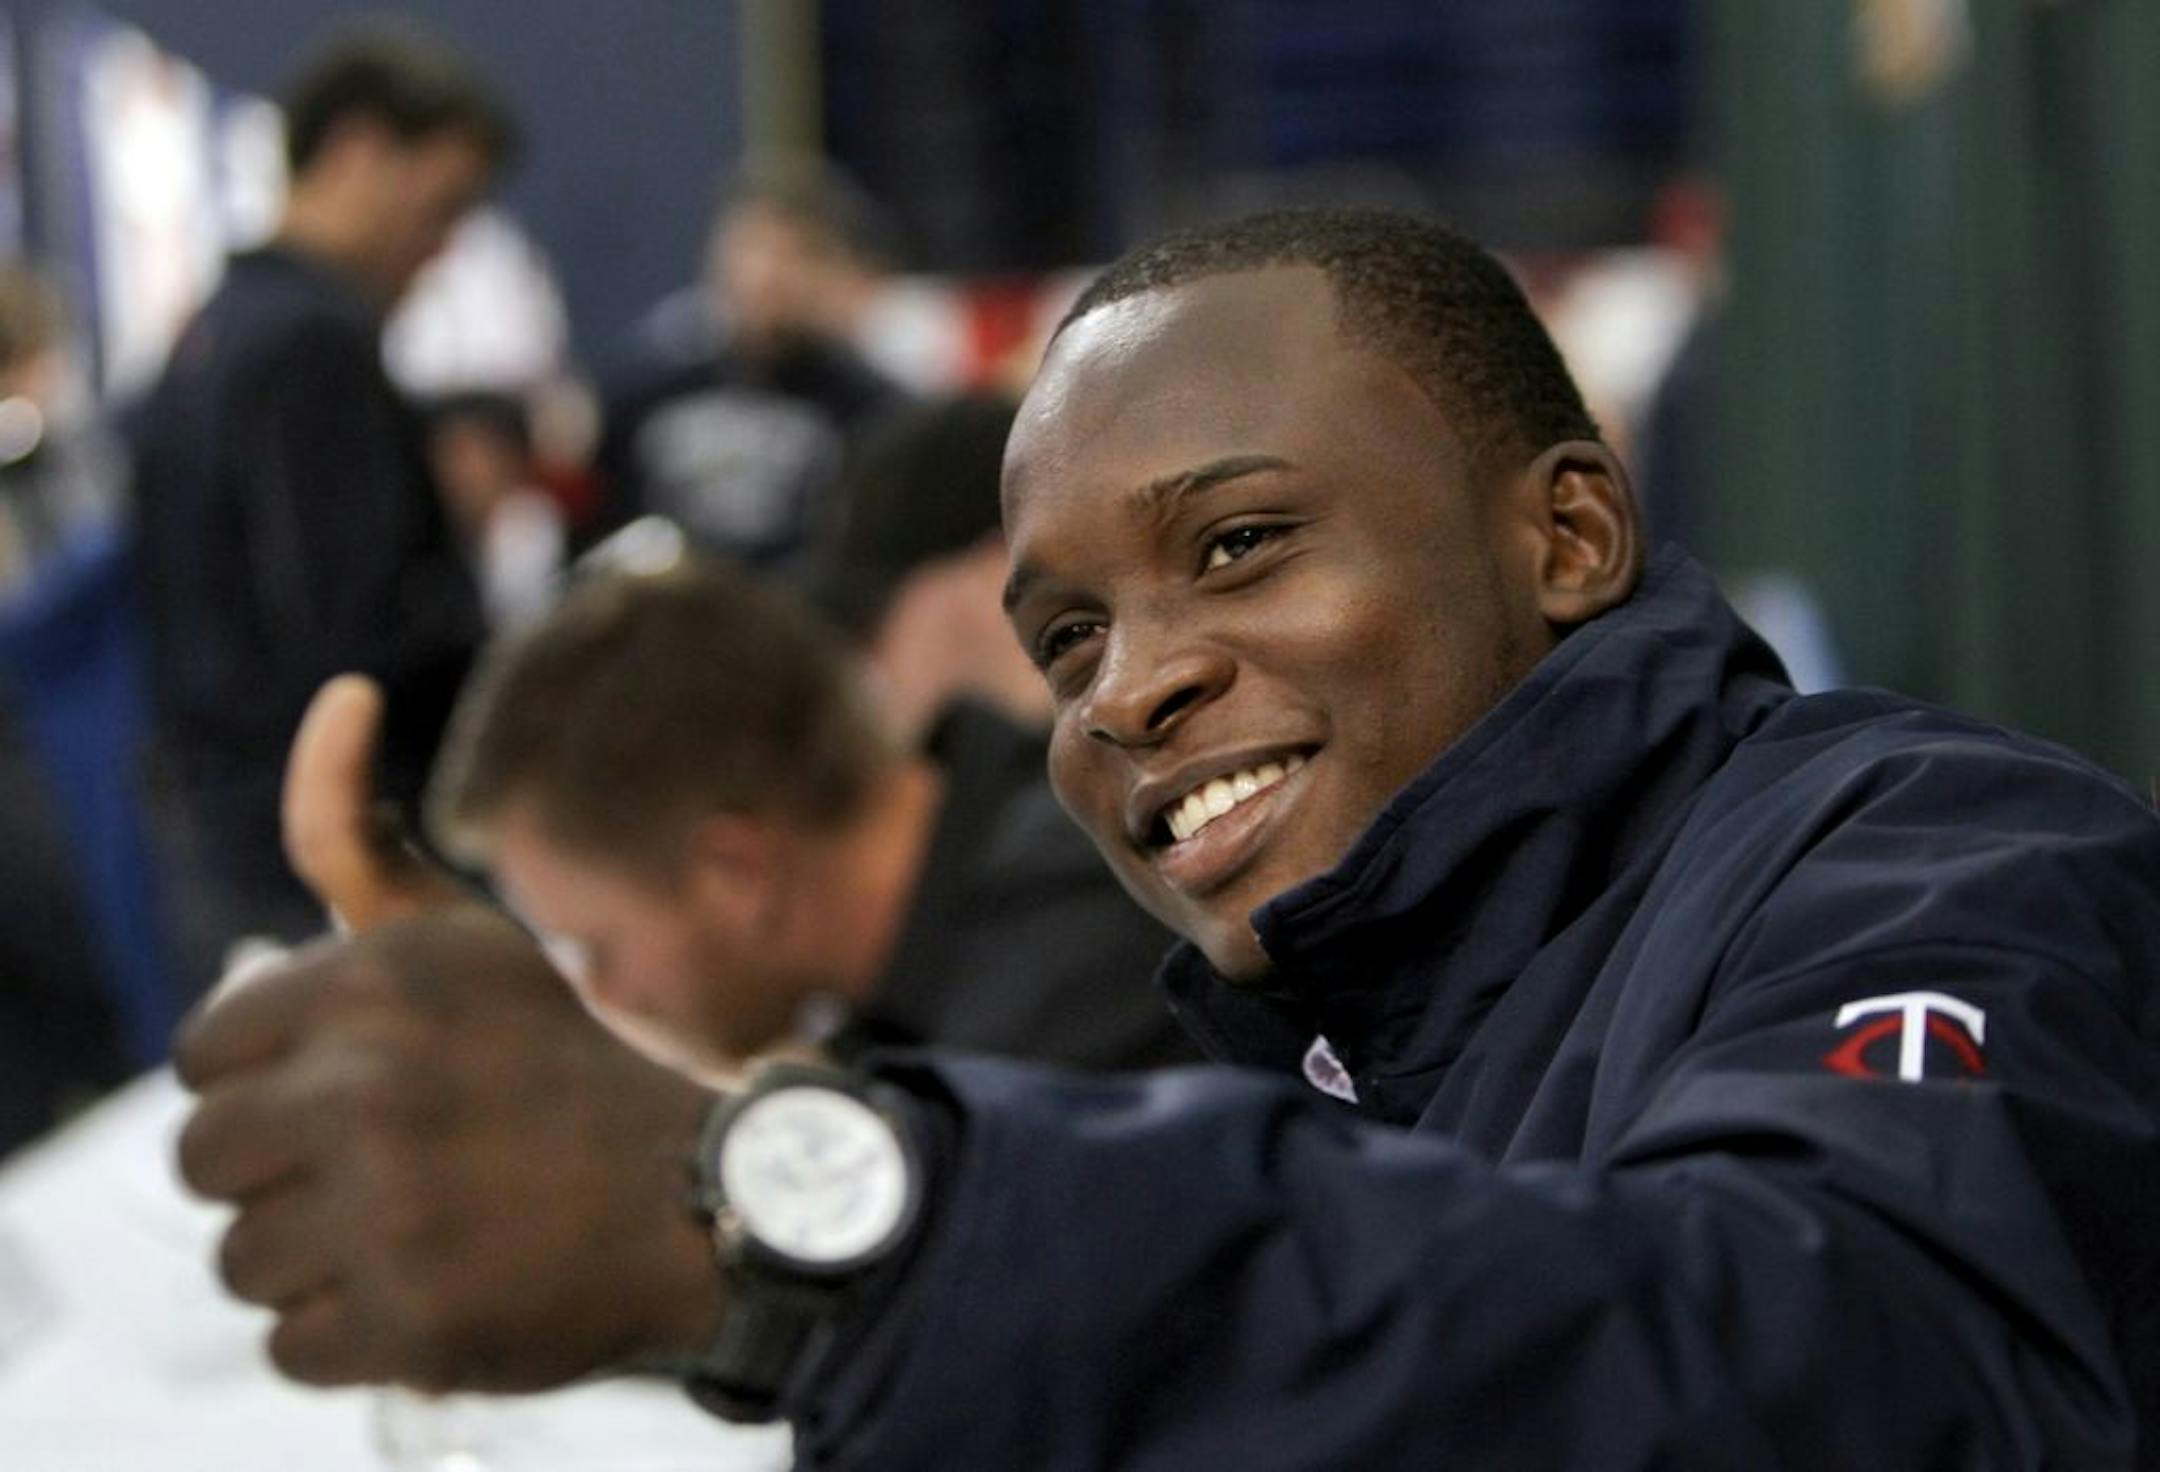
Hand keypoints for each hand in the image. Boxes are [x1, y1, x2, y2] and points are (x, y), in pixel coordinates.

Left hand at [173, 678, 726, 1391]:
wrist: (709, 1196)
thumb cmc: (560, 1064)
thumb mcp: (460, 941)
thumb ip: (356, 837)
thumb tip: (338, 692)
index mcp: (376, 982)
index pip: (203, 1057)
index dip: (272, 1083)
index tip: (357, 1094)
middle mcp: (371, 1086)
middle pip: (206, 1162)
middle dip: (287, 1175)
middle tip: (394, 1171)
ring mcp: (390, 1211)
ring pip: (243, 1261)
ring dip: (322, 1260)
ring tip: (425, 1232)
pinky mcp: (413, 1322)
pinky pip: (294, 1347)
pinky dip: (360, 1337)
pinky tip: (440, 1294)